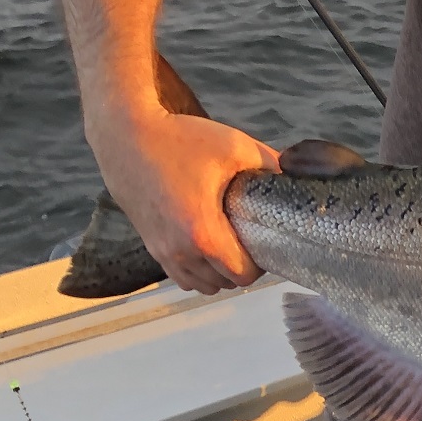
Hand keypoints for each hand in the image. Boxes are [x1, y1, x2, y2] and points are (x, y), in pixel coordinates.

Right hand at [93, 108, 280, 294]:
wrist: (126, 134)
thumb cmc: (181, 140)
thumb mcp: (235, 147)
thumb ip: (271, 165)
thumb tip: (295, 177)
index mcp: (203, 234)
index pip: (243, 275)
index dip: (260, 263)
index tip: (264, 242)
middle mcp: (180, 252)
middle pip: (224, 284)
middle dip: (241, 268)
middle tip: (250, 241)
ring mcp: (161, 251)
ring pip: (200, 285)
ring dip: (218, 274)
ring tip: (228, 246)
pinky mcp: (149, 245)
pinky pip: (180, 277)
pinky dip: (196, 271)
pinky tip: (204, 247)